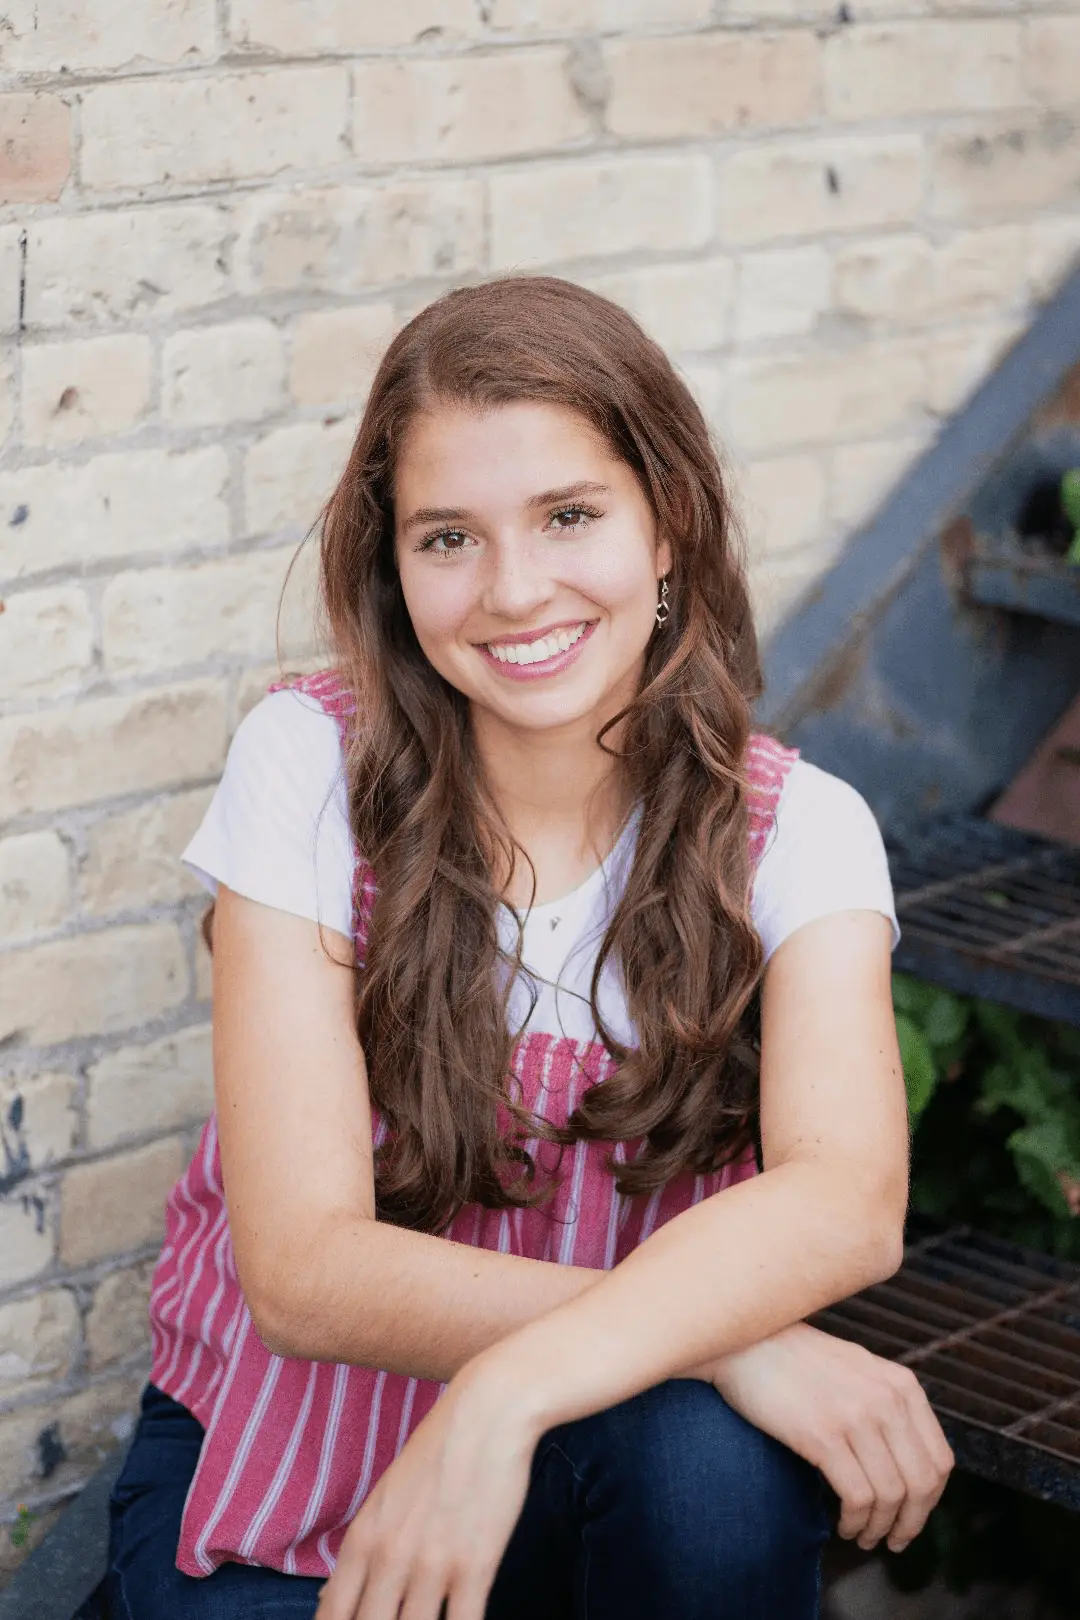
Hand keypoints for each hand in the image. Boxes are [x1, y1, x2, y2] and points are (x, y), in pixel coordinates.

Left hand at [314, 1356, 538, 1619]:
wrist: (488, 1411)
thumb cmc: (438, 1450)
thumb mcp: (386, 1497)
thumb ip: (362, 1552)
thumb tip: (331, 1602)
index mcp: (363, 1539)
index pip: (333, 1615)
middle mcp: (389, 1557)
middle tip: (399, 1619)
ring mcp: (432, 1566)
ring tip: (430, 1618)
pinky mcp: (475, 1567)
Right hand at [706, 1322, 953, 1553]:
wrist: (744, 1341)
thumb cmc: (797, 1361)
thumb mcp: (858, 1371)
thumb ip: (888, 1405)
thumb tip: (911, 1464)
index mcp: (902, 1384)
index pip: (940, 1460)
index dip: (931, 1502)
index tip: (912, 1518)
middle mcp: (887, 1399)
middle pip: (922, 1484)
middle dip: (910, 1524)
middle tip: (893, 1541)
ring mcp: (856, 1416)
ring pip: (890, 1496)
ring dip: (879, 1528)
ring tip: (861, 1535)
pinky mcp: (822, 1434)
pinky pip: (857, 1496)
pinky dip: (855, 1521)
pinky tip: (842, 1524)